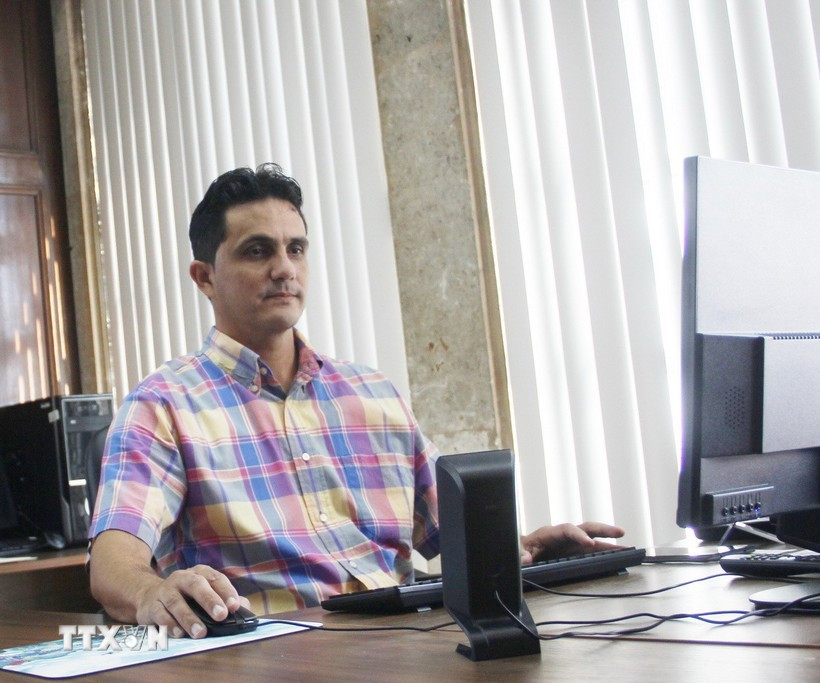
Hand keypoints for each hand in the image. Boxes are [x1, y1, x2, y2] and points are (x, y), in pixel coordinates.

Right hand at [134, 565, 250, 638]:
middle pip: (196, 585)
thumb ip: (225, 600)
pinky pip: (160, 613)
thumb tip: (245, 607)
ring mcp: (166, 590)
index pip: (216, 579)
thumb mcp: (205, 593)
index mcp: (200, 573)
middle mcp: (183, 577)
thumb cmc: (186, 596)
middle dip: (210, 600)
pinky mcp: (152, 604)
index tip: (234, 606)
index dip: (226, 592)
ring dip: (189, 618)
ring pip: (176, 601)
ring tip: (200, 633)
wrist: (149, 596)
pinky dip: (169, 624)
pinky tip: (179, 633)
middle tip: (221, 615)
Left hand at [520, 521, 624, 564]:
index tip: (589, 543)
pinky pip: (592, 552)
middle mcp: (563, 536)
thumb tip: (526, 558)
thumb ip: (521, 555)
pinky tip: (616, 557)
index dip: (579, 535)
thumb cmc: (520, 549)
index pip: (567, 530)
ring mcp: (571, 544)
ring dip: (610, 543)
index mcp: (549, 533)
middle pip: (585, 528)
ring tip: (628, 549)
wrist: (519, 553)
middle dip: (603, 529)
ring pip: (593, 540)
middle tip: (620, 532)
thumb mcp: (517, 551)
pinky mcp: (574, 553)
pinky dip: (605, 552)